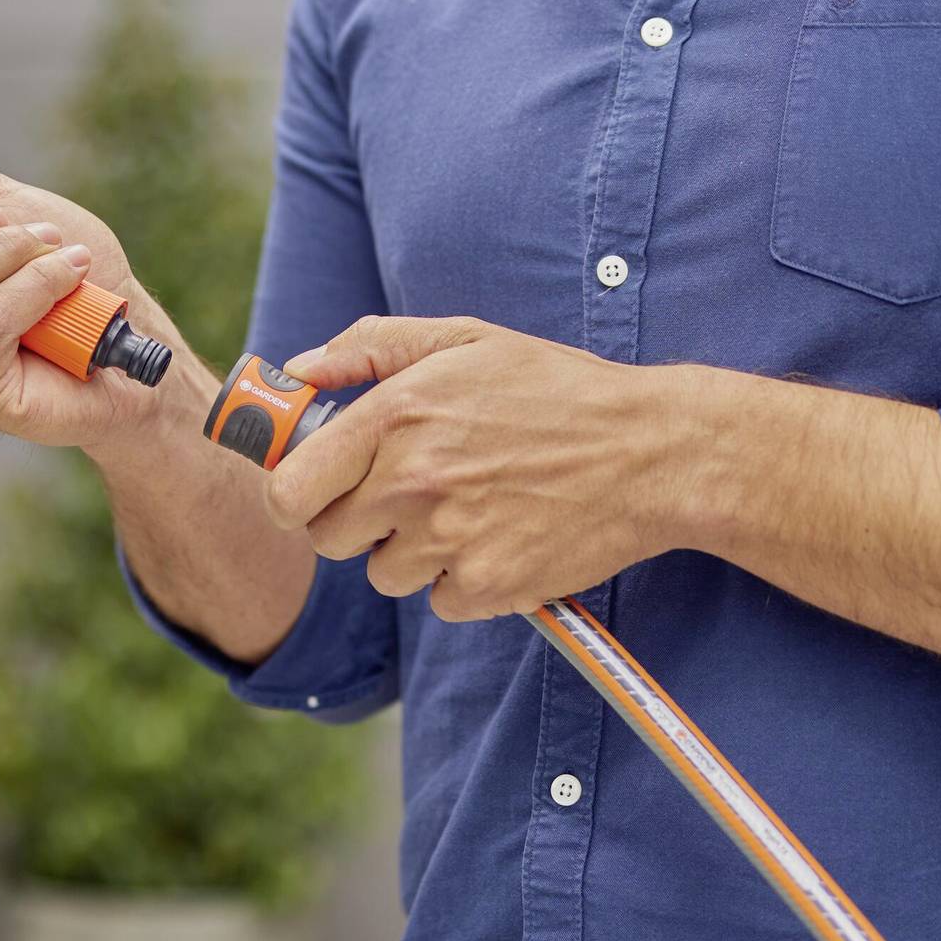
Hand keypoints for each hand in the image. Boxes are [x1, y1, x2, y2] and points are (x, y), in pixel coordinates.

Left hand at [261, 316, 689, 620]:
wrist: (651, 452)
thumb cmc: (555, 388)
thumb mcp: (465, 340)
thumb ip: (371, 348)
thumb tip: (298, 370)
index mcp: (395, 416)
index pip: (289, 488)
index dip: (293, 494)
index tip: (310, 490)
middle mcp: (412, 481)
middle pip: (328, 539)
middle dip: (355, 521)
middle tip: (404, 495)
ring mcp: (449, 540)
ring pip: (383, 574)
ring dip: (411, 552)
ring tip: (467, 509)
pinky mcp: (487, 586)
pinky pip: (439, 600)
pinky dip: (462, 580)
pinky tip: (500, 537)